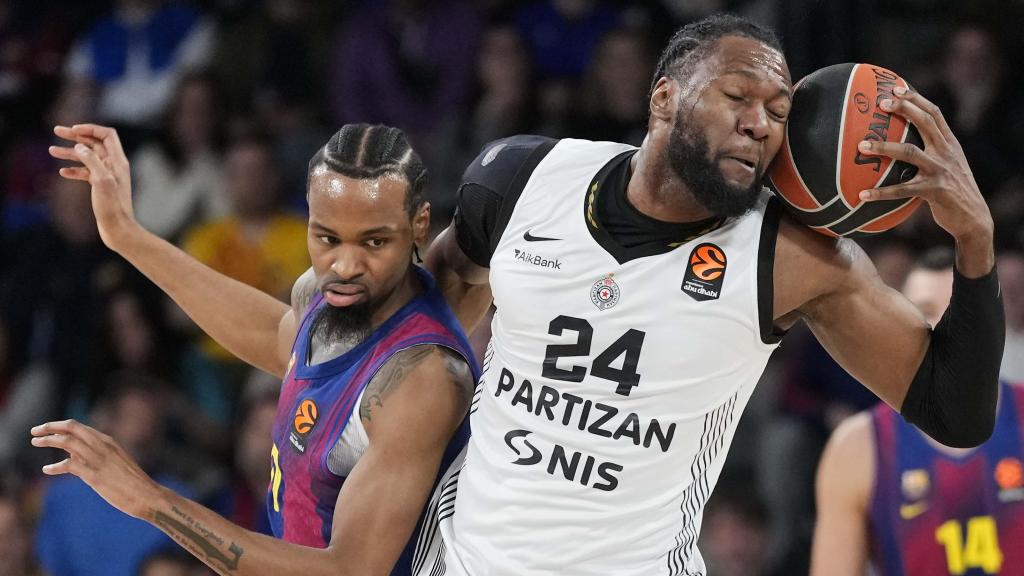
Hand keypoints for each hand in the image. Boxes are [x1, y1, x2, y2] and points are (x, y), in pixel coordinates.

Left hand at [31, 419, 159, 519]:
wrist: (148, 495)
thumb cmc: (133, 482)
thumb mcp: (116, 462)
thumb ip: (97, 457)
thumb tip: (75, 458)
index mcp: (108, 441)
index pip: (79, 427)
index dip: (60, 426)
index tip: (46, 429)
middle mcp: (103, 446)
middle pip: (71, 428)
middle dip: (50, 427)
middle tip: (35, 431)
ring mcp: (98, 460)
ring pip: (67, 442)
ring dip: (48, 440)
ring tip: (35, 442)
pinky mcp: (95, 476)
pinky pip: (70, 465)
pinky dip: (55, 467)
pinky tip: (47, 470)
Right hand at [48, 124, 138, 250]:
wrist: (118, 229)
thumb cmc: (112, 207)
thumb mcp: (101, 181)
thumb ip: (91, 161)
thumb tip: (80, 146)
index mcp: (118, 161)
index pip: (107, 135)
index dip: (90, 129)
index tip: (72, 130)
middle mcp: (114, 166)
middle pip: (95, 143)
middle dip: (76, 136)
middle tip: (56, 130)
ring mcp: (107, 176)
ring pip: (87, 158)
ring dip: (70, 153)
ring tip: (51, 150)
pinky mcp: (101, 187)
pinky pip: (86, 173)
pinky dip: (74, 170)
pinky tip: (62, 172)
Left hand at [855, 87, 993, 244]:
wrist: (973, 217)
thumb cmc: (953, 190)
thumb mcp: (948, 165)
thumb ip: (932, 151)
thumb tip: (902, 142)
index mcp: (949, 143)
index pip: (934, 113)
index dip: (916, 99)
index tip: (897, 88)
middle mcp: (946, 152)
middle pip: (924, 122)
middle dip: (903, 109)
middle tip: (880, 104)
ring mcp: (940, 170)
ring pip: (909, 152)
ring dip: (884, 148)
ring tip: (861, 146)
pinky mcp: (934, 191)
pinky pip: (902, 190)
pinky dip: (881, 192)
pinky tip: (863, 195)